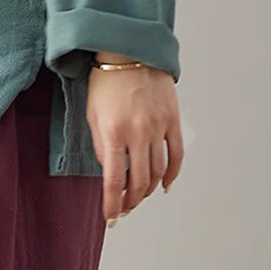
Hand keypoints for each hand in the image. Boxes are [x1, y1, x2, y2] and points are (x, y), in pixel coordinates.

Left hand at [86, 55, 183, 224]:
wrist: (130, 51)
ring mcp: (158, 126)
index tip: (111, 218)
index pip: (115, 181)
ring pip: (158, 172)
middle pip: (139, 182)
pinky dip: (172, 174)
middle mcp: (138, 132)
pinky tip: (164, 185)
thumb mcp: (93, 118)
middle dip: (131, 202)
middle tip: (124, 209)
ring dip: (148, 191)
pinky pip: (176, 154)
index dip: (113, 205)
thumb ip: (102, 148)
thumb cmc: (106, 84)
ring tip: (138, 197)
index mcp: (114, 133)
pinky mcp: (173, 119)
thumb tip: (112, 174)